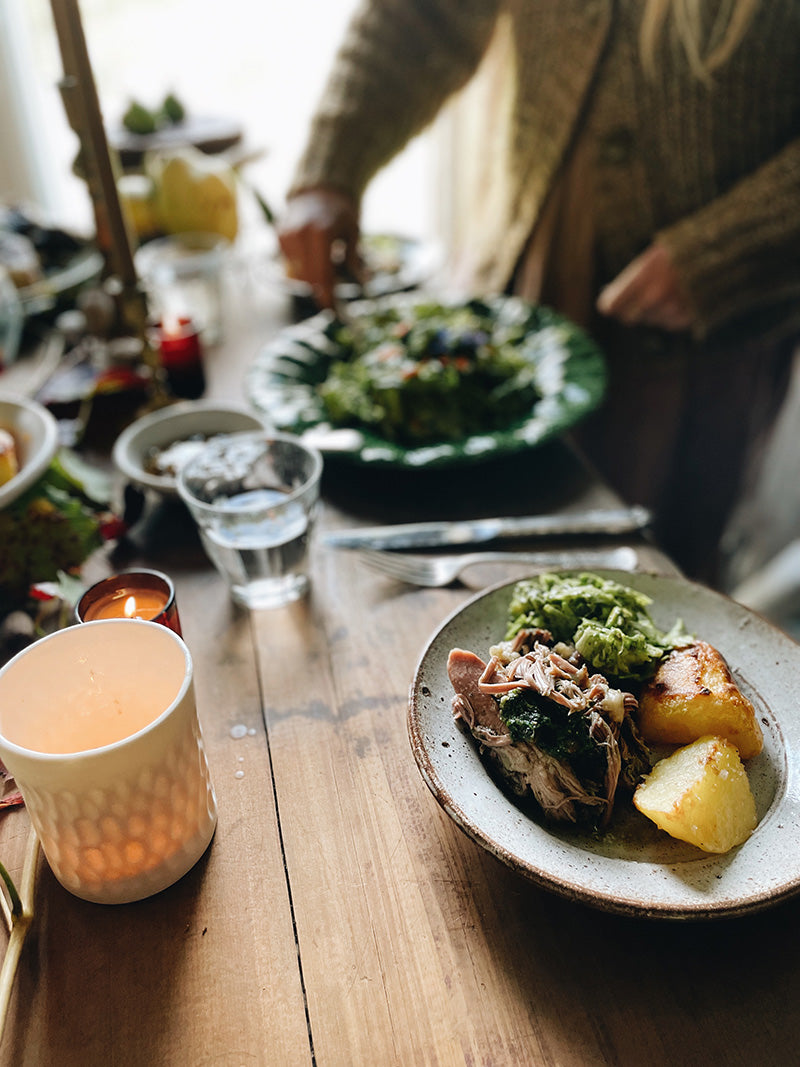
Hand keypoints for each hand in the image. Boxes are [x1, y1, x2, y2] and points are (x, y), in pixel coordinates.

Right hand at [276, 188, 361, 308]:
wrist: (318, 190)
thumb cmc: (340, 213)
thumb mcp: (353, 233)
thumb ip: (354, 260)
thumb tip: (363, 286)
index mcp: (320, 233)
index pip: (322, 275)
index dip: (328, 297)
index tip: (334, 312)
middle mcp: (299, 235)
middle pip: (308, 279)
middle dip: (321, 292)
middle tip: (334, 302)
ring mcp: (286, 236)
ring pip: (297, 274)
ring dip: (312, 280)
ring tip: (327, 273)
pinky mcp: (279, 237)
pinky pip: (290, 265)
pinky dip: (303, 268)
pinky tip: (313, 259)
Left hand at [596, 242, 695, 331]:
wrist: (723, 249)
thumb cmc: (685, 248)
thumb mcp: (653, 257)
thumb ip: (629, 282)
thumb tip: (606, 305)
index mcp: (643, 276)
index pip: (611, 306)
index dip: (610, 303)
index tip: (610, 301)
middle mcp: (655, 297)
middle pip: (628, 318)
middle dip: (630, 309)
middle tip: (637, 296)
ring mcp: (672, 309)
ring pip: (651, 320)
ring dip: (654, 311)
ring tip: (667, 289)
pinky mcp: (689, 317)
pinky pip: (670, 324)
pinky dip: (671, 315)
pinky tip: (679, 298)